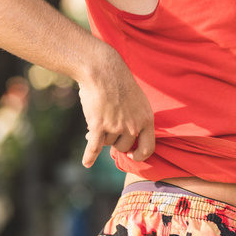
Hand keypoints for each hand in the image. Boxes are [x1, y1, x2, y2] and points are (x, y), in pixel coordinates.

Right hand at [77, 47, 154, 167]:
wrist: (104, 71)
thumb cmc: (119, 85)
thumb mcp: (136, 102)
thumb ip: (133, 121)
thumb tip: (120, 140)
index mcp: (147, 119)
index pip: (148, 148)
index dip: (139, 155)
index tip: (131, 155)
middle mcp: (134, 126)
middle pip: (123, 147)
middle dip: (115, 140)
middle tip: (108, 127)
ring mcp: (116, 127)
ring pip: (107, 142)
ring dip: (101, 133)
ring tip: (99, 116)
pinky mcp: (99, 125)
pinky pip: (94, 147)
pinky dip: (89, 157)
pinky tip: (86, 163)